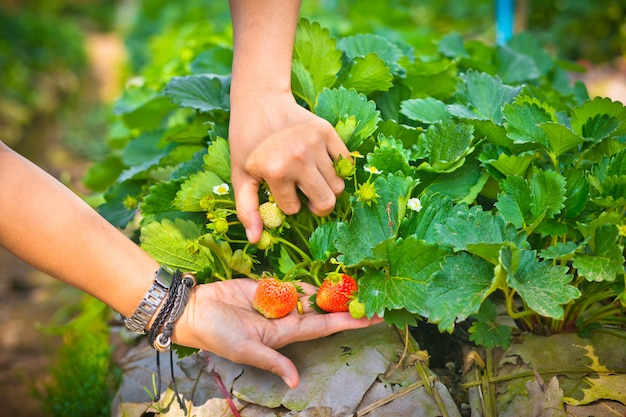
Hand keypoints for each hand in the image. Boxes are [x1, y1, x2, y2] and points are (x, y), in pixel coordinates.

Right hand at [172, 278, 381, 387]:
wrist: (196, 309)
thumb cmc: (218, 334)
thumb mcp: (245, 351)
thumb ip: (271, 362)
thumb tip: (295, 382)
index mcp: (286, 334)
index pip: (325, 327)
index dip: (350, 321)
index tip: (374, 317)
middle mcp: (288, 317)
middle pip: (325, 309)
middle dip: (349, 303)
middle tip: (376, 293)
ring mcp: (279, 300)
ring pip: (313, 294)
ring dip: (334, 289)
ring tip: (360, 281)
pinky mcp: (269, 285)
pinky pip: (294, 282)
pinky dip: (312, 279)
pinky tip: (330, 274)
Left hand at [229, 92, 349, 242]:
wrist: (260, 102)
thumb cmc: (247, 143)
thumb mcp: (241, 175)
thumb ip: (247, 209)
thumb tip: (256, 240)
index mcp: (275, 171)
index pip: (294, 209)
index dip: (287, 203)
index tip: (279, 190)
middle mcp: (299, 158)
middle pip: (327, 201)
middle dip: (317, 206)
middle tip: (307, 197)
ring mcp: (316, 144)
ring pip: (338, 185)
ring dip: (326, 188)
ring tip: (311, 178)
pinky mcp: (328, 131)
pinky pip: (346, 163)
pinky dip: (338, 169)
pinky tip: (322, 165)